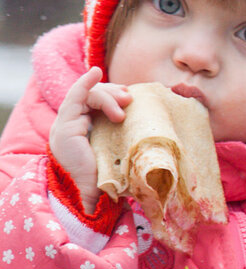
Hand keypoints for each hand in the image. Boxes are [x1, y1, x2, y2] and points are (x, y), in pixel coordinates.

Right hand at [48, 67, 131, 212]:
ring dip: (107, 96)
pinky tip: (95, 72)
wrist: (88, 196)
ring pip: (87, 96)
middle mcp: (72, 126)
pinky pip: (75, 97)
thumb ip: (124, 140)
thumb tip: (156, 134)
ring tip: (121, 112)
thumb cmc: (106, 180)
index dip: (111, 95)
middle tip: (129, 98)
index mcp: (83, 131)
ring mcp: (66, 125)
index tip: (129, 97)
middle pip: (91, 96)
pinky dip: (86, 83)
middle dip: (112, 92)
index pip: (94, 103)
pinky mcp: (65, 127)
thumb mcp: (118, 152)